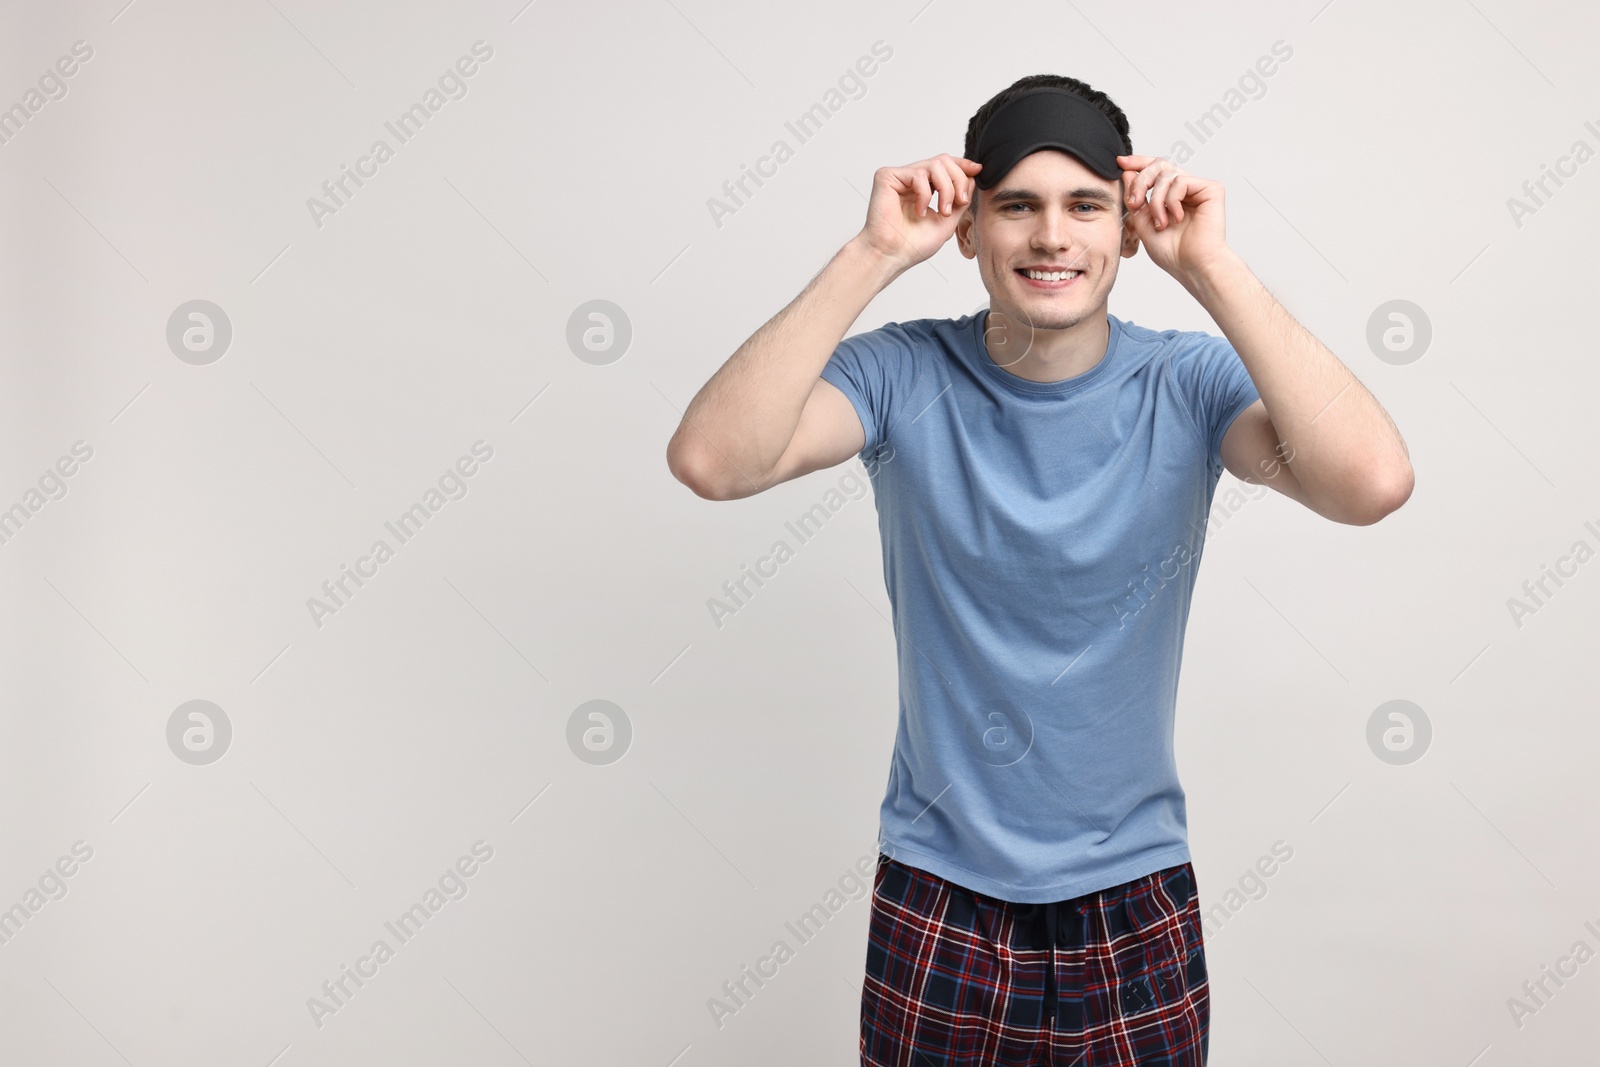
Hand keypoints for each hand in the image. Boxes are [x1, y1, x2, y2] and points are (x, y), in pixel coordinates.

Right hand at [856, 154, 982, 271]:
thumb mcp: (948, 220)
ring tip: (943, 211)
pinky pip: (918, 174)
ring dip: (946, 189)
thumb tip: (972, 177)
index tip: (978, 170)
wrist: (893, 256)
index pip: (944, 166)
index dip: (962, 165)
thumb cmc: (913, 245)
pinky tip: (919, 212)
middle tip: (960, 202)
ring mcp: (899, 177)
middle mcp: (910, 180)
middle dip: (958, 180)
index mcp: (922, 188)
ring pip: (935, 164)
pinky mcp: (887, 177)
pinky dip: (925, 195)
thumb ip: (960, 198)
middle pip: (943, 160)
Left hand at [1118, 154, 1232, 284]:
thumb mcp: (1142, 224)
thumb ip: (1135, 199)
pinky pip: (1180, 181)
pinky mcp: (1211, 189)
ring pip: (1167, 175)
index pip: (1154, 171)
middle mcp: (1185, 190)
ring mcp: (1198, 189)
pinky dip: (1172, 201)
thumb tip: (1128, 173)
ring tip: (1161, 223)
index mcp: (1170, 196)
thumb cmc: (1172, 252)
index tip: (1121, 163)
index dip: (1138, 163)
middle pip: (1159, 165)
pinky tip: (1177, 218)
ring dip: (1156, 201)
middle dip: (1141, 181)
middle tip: (1135, 202)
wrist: (1192, 266)